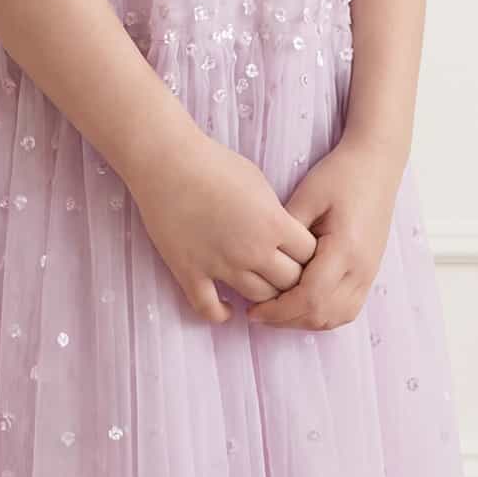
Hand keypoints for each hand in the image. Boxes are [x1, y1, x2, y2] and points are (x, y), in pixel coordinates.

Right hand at [129, 130, 318, 324]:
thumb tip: (281, 236)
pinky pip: (210, 310)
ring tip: (260, 288)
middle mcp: (252, 251)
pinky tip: (226, 307)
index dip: (308, 254)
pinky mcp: (190, 273)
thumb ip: (275, 214)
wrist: (167, 162)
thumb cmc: (213, 163)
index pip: (310, 256)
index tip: (299, 251)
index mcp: (273, 224)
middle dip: (292, 278)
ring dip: (263, 296)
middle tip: (283, 272)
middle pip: (290, 283)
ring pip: (258, 299)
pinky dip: (221, 314)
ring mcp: (221, 265)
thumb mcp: (258, 181)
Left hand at [245, 134, 403, 332]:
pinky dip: (323, 313)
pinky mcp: (370, 272)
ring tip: (277, 311)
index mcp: (346, 249)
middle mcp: (362, 269)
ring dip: (305, 320)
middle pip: (323, 314)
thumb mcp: (307, 196)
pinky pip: (347, 308)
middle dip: (288, 320)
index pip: (310, 298)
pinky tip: (301, 304)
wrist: (376, 163)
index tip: (253, 310)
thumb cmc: (340, 174)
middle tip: (258, 313)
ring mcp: (370, 273)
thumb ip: (287, 232)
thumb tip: (264, 262)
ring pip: (337, 317)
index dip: (279, 310)